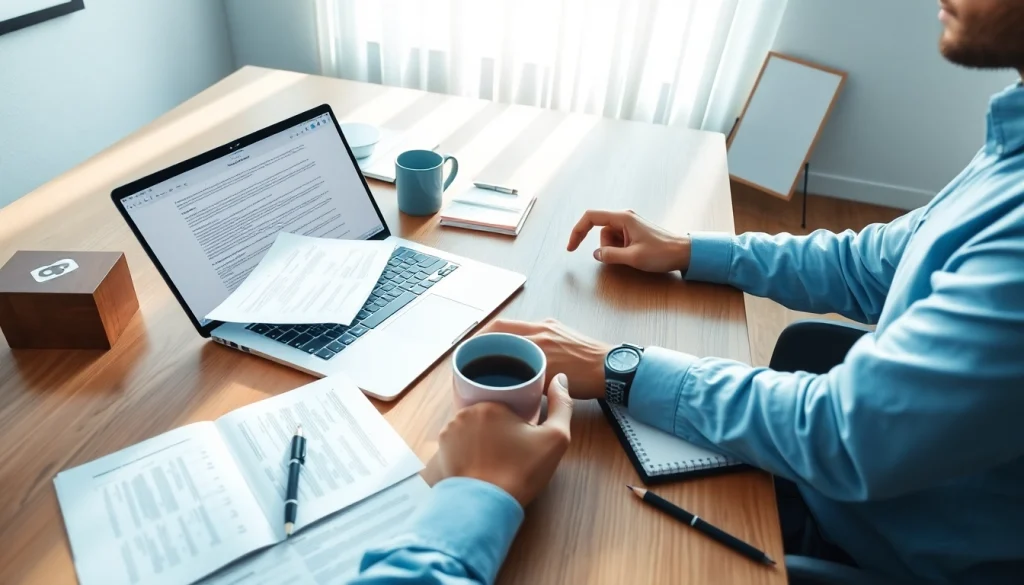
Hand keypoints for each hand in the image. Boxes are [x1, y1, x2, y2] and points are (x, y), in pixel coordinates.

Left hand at [430, 374, 573, 506]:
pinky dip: (467, 449)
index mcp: (491, 404)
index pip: (507, 404)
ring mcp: (448, 432)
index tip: (524, 438)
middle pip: (488, 414)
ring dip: (481, 436)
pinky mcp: (440, 450)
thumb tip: (560, 378)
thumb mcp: (555, 439)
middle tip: (511, 450)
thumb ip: (562, 405)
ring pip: (471, 427)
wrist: (487, 506)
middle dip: (499, 427)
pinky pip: (457, 441)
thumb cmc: (522, 471)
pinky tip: (479, 462)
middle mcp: (464, 413)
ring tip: (495, 457)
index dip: (517, 419)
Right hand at [483, 319, 611, 400]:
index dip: (478, 338)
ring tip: (491, 352)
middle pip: (503, 326)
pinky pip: (531, 330)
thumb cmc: (586, 378)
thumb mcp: (551, 383)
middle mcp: (542, 329)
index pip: (498, 331)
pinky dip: (520, 339)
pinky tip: (517, 352)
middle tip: (473, 350)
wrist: (613, 369)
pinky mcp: (559, 329)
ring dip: (502, 337)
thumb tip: (508, 388)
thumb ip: (528, 381)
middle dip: (485, 336)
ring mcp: (551, 327)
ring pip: (517, 328)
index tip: (466, 349)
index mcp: (537, 340)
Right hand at [567, 209, 691, 272]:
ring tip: (633, 255)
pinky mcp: (633, 231)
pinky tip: (636, 253)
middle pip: (600, 231)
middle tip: (624, 256)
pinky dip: (621, 249)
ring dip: (614, 250)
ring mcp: (629, 224)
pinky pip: (618, 240)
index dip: (577, 231)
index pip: (590, 217)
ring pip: (608, 238)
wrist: (683, 253)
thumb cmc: (662, 253)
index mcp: (623, 218)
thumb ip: (611, 255)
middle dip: (606, 247)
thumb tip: (596, 255)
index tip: (571, 248)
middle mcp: (624, 217)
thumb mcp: (633, 257)